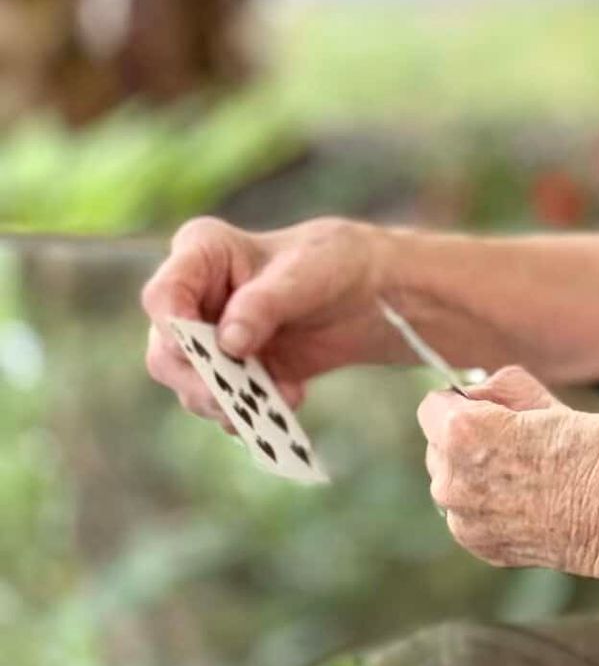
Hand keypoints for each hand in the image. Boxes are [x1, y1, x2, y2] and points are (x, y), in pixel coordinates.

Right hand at [141, 215, 388, 424]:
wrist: (367, 296)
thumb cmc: (333, 264)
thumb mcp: (308, 273)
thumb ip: (264, 304)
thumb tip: (227, 342)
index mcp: (201, 253)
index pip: (164, 294)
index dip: (173, 327)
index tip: (205, 350)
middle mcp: (192, 299)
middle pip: (166, 353)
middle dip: (201, 381)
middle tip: (237, 397)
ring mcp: (206, 341)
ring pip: (191, 387)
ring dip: (233, 402)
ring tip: (282, 399)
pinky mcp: (230, 373)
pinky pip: (225, 405)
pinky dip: (253, 412)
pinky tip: (290, 398)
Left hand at [418, 365, 598, 575]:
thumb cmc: (598, 448)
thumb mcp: (546, 399)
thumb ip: (499, 390)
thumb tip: (477, 395)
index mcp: (463, 435)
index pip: (434, 406)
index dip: (464, 402)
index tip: (493, 409)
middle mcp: (453, 482)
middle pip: (440, 447)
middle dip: (469, 440)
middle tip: (522, 443)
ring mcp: (466, 522)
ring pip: (453, 484)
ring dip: (477, 475)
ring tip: (531, 475)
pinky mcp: (482, 549)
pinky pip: (470, 516)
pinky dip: (490, 506)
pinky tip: (530, 501)